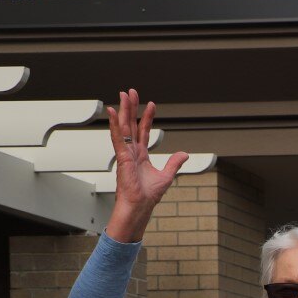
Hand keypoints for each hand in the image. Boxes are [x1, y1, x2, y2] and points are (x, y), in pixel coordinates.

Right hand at [105, 89, 187, 241]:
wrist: (140, 206)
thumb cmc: (148, 195)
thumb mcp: (166, 176)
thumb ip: (174, 163)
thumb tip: (184, 154)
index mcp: (141, 155)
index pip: (143, 131)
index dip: (147, 117)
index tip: (151, 104)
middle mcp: (131, 151)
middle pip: (131, 124)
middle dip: (131, 107)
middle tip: (131, 92)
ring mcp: (125, 153)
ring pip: (124, 127)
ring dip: (123, 110)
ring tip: (124, 95)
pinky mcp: (121, 157)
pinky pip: (118, 137)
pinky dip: (114, 124)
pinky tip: (112, 111)